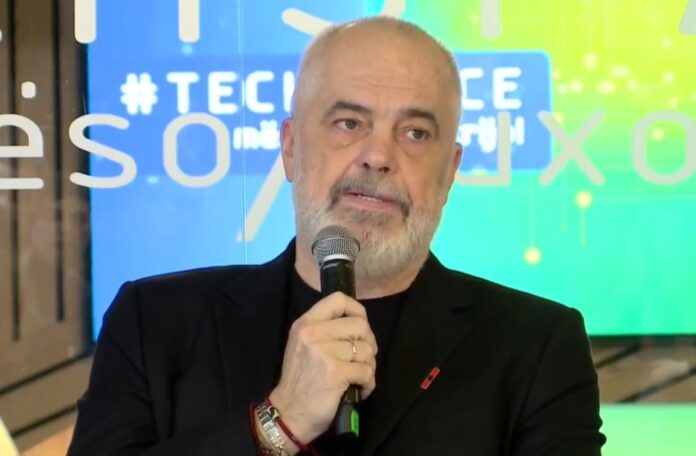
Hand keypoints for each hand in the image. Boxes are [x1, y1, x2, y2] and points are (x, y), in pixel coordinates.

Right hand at [269, 291, 377, 444]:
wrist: (288, 413)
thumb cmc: (300, 380)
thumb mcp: (304, 345)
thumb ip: (326, 330)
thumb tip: (360, 325)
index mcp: (306, 323)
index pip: (339, 299)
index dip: (357, 310)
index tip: (360, 328)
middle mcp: (312, 333)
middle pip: (360, 325)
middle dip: (369, 344)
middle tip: (363, 359)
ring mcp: (323, 352)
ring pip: (366, 350)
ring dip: (369, 367)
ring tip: (359, 377)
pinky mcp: (334, 372)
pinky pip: (366, 371)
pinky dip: (368, 383)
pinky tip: (359, 390)